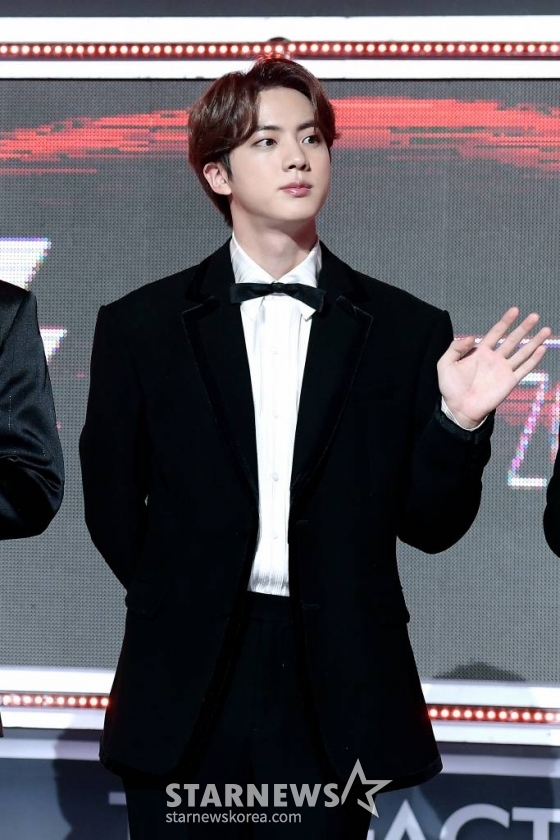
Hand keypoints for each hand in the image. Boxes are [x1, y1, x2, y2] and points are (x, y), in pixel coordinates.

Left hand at [438, 307, 550, 429]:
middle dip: (524, 328)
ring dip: (534, 341)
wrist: (459, 408)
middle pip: (513, 339)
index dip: (505, 321)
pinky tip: (542, 349)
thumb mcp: (445, 364)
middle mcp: (495, 359)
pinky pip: (524, 368)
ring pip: (522, 352)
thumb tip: (472, 337)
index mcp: (480, 352)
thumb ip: (455, 348)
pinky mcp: (510, 382)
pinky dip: (534, 359)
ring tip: (546, 330)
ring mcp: (504, 370)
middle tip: (535, 316)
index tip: (515, 310)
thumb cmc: (451, 388)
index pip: (496, 333)